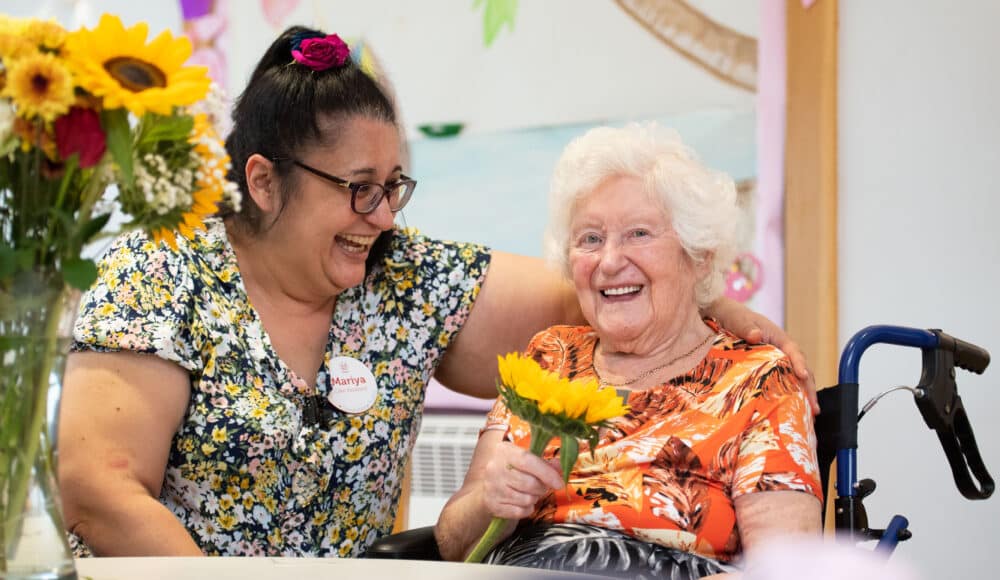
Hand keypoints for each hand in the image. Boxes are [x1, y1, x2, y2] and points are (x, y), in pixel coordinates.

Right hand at [481, 442, 563, 519]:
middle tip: (542, 487)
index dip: (546, 473)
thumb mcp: (526, 459)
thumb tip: (559, 467)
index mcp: (504, 451)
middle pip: (529, 483)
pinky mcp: (492, 504)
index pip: (527, 461)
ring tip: (529, 493)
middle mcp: (494, 468)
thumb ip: (544, 463)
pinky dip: (527, 509)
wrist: (489, 484)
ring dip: (534, 498)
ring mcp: (491, 487)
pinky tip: (522, 502)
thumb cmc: (512, 469)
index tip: (559, 483)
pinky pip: (519, 512)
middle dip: (542, 488)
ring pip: (526, 499)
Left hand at [708, 297, 818, 413]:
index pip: (793, 351)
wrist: (721, 317)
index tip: (803, 376)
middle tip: (814, 407)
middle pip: (800, 368)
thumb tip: (756, 335)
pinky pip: (782, 381)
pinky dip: (789, 394)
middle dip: (808, 387)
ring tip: (809, 414)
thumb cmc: (732, 316)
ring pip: (794, 377)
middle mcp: (781, 350)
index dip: (799, 363)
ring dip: (803, 394)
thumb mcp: (738, 320)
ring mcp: (776, 360)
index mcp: (777, 337)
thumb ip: (746, 327)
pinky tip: (791, 409)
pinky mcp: (768, 369)